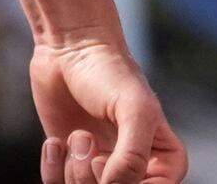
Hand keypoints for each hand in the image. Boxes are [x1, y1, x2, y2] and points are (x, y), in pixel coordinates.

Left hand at [31, 37, 186, 183]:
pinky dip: (53, 167)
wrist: (69, 47)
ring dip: (74, 169)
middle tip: (88, 141)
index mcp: (163, 158)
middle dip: (95, 178)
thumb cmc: (110, 72)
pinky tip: (55, 141)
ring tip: (77, 134)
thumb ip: (133, 156)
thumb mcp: (134, 110)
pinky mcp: (70, 158)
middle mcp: (134, 166)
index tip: (109, 162)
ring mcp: (102, 164)